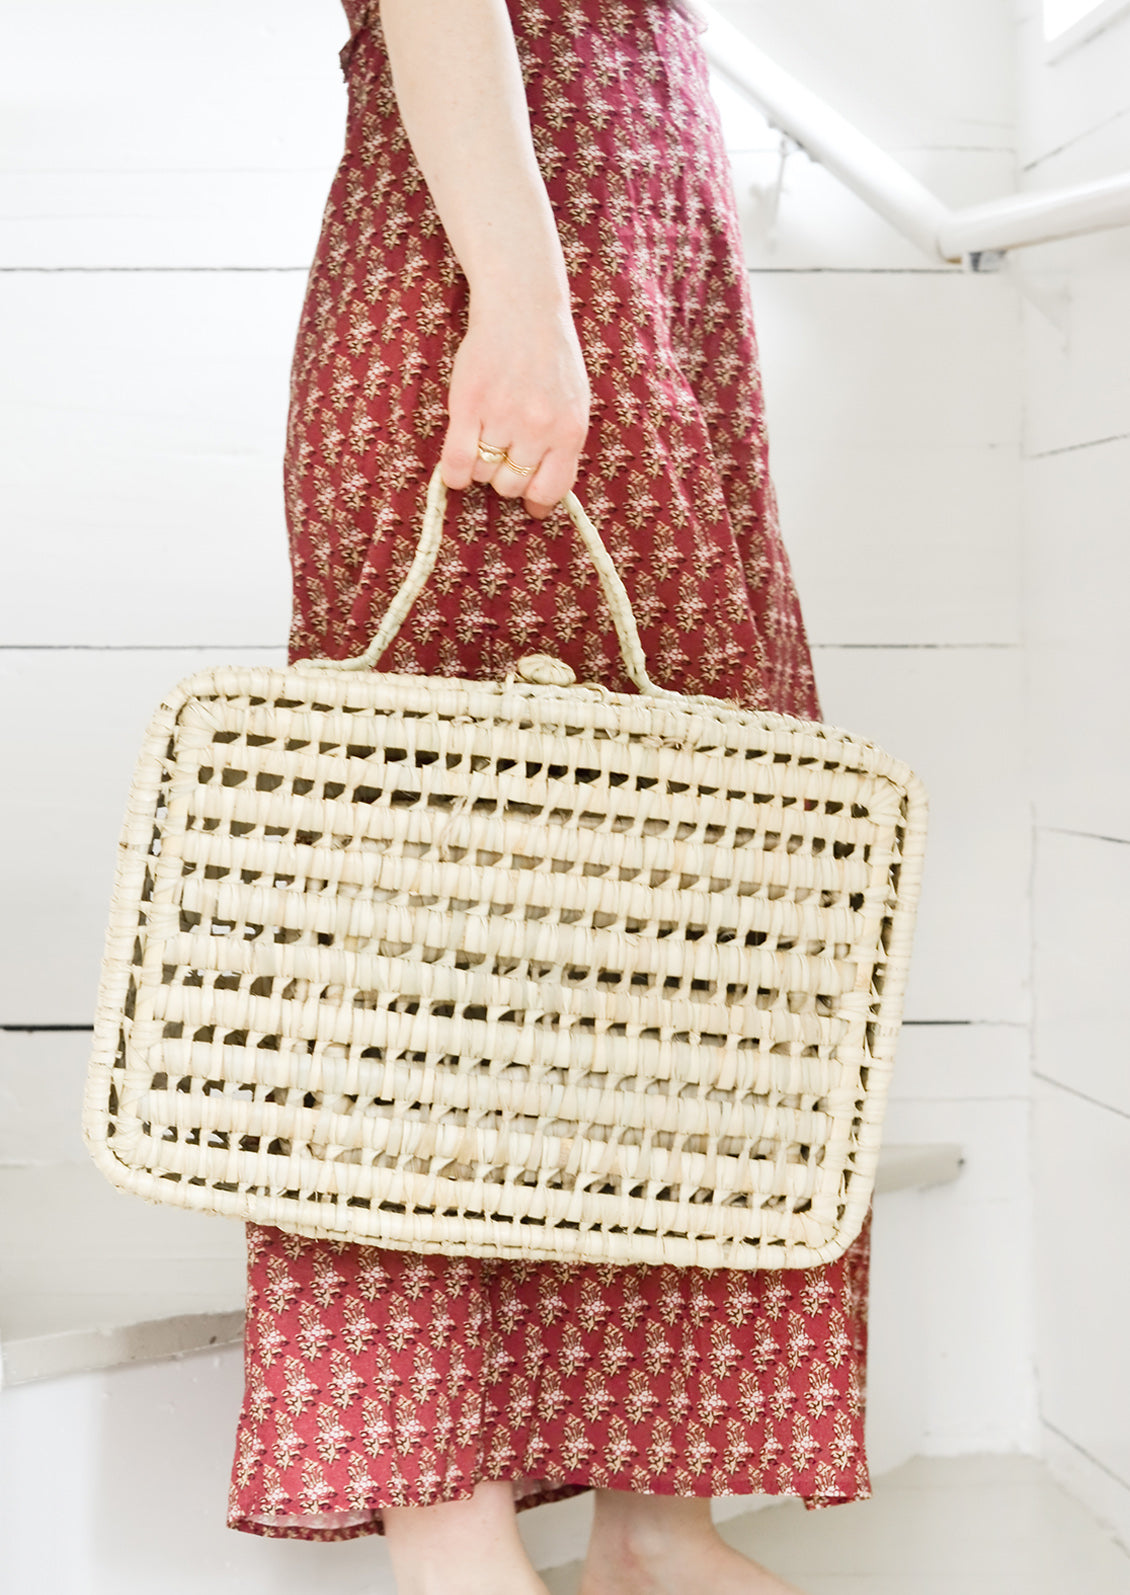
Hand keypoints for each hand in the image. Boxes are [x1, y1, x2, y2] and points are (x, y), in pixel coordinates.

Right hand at [439, 293, 590, 518]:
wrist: (522, 307)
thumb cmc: (550, 358)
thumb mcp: (573, 404)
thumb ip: (562, 449)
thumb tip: (540, 504)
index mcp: (570, 430)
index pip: (551, 490)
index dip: (535, 498)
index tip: (527, 495)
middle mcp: (539, 427)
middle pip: (511, 485)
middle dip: (504, 476)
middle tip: (501, 450)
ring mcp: (503, 415)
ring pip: (484, 474)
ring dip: (479, 466)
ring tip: (483, 439)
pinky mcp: (469, 404)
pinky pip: (458, 460)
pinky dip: (454, 473)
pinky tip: (455, 469)